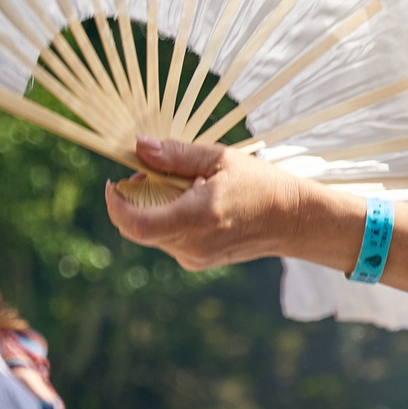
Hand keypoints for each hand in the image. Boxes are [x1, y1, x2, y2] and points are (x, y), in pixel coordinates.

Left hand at [104, 138, 310, 268]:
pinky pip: (167, 239)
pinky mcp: (197, 262)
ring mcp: (194, 258)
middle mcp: (192, 245)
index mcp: (197, 217)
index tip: (115, 182)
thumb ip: (176, 155)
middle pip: (138, 227)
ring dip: (153, 208)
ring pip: (151, 233)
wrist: (292, 220)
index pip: (136, 223)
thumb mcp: (220, 159)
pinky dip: (167, 218)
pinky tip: (192, 203)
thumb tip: (140, 147)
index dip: (116, 205)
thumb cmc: (260, 184)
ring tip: (183, 186)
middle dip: (136, 199)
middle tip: (154, 172)